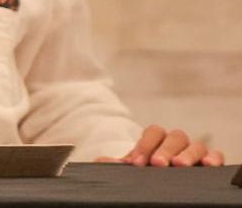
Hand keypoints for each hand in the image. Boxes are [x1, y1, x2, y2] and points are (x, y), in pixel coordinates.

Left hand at [98, 125, 223, 166]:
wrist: (167, 183)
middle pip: (174, 137)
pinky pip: (216, 155)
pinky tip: (206, 165)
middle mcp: (177, 142)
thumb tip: (99, 162)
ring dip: (187, 154)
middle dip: (165, 150)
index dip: (144, 145)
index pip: (153, 132)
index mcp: (158, 139)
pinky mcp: (210, 161)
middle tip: (158, 164)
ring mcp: (194, 151)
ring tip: (179, 165)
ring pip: (194, 145)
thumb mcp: (136, 169)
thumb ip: (119, 164)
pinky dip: (213, 157)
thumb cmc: (150, 172)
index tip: (135, 163)